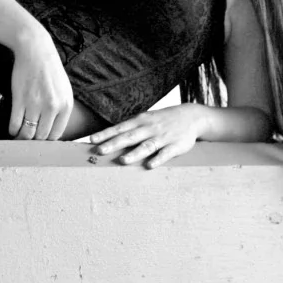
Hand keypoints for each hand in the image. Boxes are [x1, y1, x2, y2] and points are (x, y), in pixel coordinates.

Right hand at [8, 30, 72, 140]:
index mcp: (65, 105)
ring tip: (19, 136)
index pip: (56, 135)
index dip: (47, 140)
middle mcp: (52, 107)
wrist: (35, 50)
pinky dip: (13, 130)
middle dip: (34, 140)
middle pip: (42, 136)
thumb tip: (52, 129)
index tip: (40, 139)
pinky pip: (15, 123)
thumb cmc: (49, 70)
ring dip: (22, 137)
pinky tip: (13, 128)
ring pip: (27, 133)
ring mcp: (35, 104)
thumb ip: (61, 109)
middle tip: (28, 139)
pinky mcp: (20, 99)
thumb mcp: (64, 90)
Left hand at [88, 105, 207, 167]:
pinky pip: (166, 153)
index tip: (91, 140)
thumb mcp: (145, 119)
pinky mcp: (176, 146)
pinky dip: (157, 159)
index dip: (105, 134)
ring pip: (147, 146)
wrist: (191, 116)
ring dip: (134, 153)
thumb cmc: (161, 120)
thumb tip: (108, 138)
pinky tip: (149, 166)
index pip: (119, 128)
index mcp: (140, 121)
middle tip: (99, 151)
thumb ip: (129, 129)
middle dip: (114, 144)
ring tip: (122, 161)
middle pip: (129, 137)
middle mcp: (149, 128)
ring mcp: (163, 137)